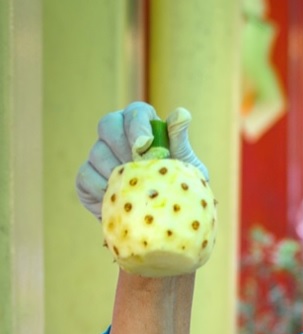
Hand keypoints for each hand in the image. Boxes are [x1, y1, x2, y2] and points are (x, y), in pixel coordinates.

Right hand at [75, 102, 209, 218]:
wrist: (164, 220)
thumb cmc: (178, 188)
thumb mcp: (185, 166)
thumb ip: (180, 140)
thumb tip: (182, 114)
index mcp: (144, 127)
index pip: (135, 112)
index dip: (137, 125)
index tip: (145, 144)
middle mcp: (118, 136)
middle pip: (107, 125)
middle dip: (122, 145)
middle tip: (137, 166)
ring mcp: (99, 156)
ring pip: (97, 152)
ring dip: (115, 171)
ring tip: (136, 188)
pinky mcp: (86, 178)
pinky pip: (85, 176)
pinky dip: (101, 188)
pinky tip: (118, 199)